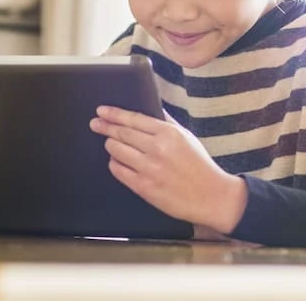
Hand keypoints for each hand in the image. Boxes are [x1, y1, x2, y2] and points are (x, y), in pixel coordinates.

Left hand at [89, 106, 246, 233]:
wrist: (210, 195)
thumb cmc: (200, 165)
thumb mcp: (187, 137)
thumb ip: (168, 122)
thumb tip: (152, 109)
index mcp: (169, 134)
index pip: (134, 119)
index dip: (114, 114)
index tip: (102, 110)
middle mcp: (157, 149)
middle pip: (122, 133)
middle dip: (105, 127)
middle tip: (95, 123)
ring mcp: (149, 168)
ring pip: (116, 151)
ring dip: (110, 145)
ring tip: (110, 144)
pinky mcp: (143, 187)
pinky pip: (118, 171)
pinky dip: (114, 164)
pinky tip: (117, 161)